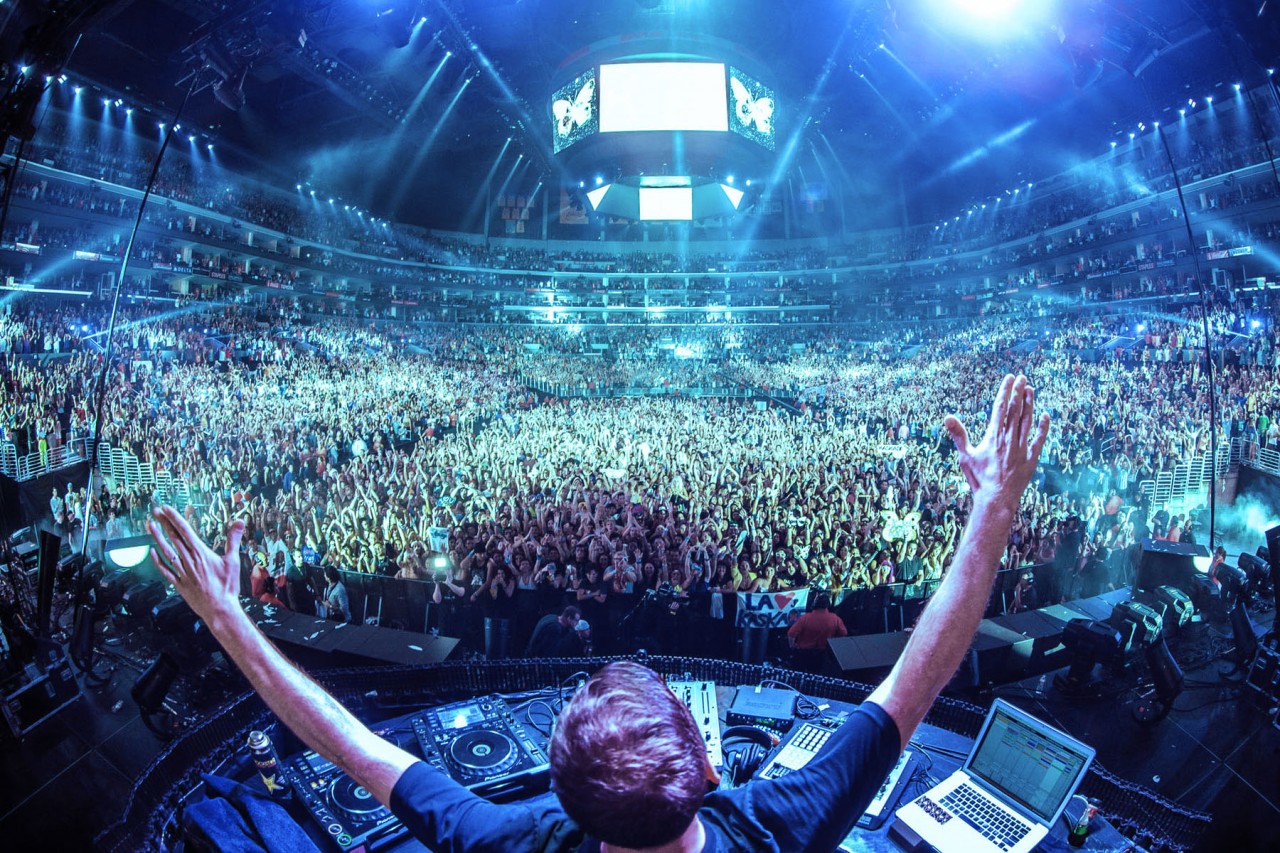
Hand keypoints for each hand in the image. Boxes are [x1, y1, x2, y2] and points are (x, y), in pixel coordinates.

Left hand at [147, 505, 245, 623]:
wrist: (219, 608)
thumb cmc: (228, 586)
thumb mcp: (233, 560)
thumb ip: (234, 539)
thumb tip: (239, 521)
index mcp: (201, 553)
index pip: (185, 531)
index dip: (174, 518)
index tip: (166, 508)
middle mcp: (188, 560)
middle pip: (173, 538)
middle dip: (163, 523)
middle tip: (155, 511)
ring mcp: (181, 572)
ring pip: (166, 551)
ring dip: (157, 537)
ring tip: (150, 526)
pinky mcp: (178, 583)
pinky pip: (165, 569)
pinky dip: (157, 560)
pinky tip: (152, 551)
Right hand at [943, 374, 1047, 509]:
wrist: (996, 499)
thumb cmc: (979, 478)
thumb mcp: (965, 455)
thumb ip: (958, 434)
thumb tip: (947, 417)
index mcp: (993, 436)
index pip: (1001, 407)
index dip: (1005, 391)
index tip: (1010, 378)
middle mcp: (1009, 439)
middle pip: (1016, 410)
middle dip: (1019, 392)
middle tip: (1023, 378)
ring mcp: (1022, 448)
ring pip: (1028, 421)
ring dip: (1030, 404)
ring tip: (1031, 390)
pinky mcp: (1031, 458)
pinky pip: (1040, 439)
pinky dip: (1043, 427)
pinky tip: (1045, 416)